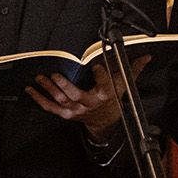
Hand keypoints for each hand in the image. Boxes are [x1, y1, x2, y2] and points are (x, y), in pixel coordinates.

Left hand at [27, 54, 150, 139]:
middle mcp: (89, 103)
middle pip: (76, 95)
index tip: (96, 65)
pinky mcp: (66, 114)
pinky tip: (30, 90)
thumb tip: (146, 56)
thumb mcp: (124, 85)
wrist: (106, 121)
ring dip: (49, 90)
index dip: (101, 76)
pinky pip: (51, 108)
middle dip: (64, 86)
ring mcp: (77, 110)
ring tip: (40, 78)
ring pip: (61, 101)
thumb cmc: (113, 98)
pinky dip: (39, 100)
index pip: (105, 85)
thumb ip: (133, 69)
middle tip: (55, 74)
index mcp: (105, 94)